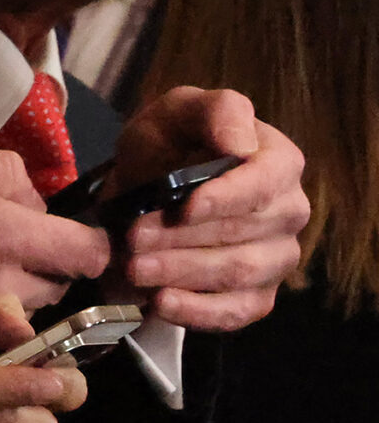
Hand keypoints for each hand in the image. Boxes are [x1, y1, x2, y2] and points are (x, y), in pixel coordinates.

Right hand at [0, 141, 111, 356]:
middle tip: (11, 240)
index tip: (75, 230)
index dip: (96, 240)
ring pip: (30, 307)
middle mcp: (7, 285)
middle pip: (62, 283)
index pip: (92, 252)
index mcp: (7, 235)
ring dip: (20, 289)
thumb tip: (33, 197)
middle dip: (48, 263)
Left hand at [110, 87, 308, 329]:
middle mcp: (288, 212)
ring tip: (135, 268)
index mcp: (279, 162)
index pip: (264, 184)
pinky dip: (197, 312)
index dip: (226, 199)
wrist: (147, 185)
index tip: (184, 208)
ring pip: (238, 274)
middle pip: (244, 233)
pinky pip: (237, 311)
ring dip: (183, 273)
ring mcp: (277, 257)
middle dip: (184, 238)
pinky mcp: (257, 294)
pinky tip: (160, 302)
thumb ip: (215, 112)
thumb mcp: (179, 111)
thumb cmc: (169, 142)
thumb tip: (241, 143)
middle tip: (133, 238)